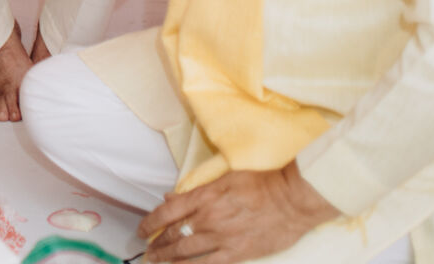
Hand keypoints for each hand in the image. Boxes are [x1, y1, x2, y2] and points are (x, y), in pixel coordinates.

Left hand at [139, 162, 337, 261]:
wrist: (292, 199)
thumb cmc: (260, 183)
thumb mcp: (224, 179)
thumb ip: (196, 191)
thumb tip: (171, 198)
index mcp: (203, 197)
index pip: (167, 212)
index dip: (150, 223)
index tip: (141, 230)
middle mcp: (208, 219)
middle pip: (173, 234)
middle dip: (156, 244)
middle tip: (147, 252)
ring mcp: (222, 237)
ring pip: (186, 251)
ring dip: (167, 258)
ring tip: (156, 262)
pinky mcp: (238, 253)